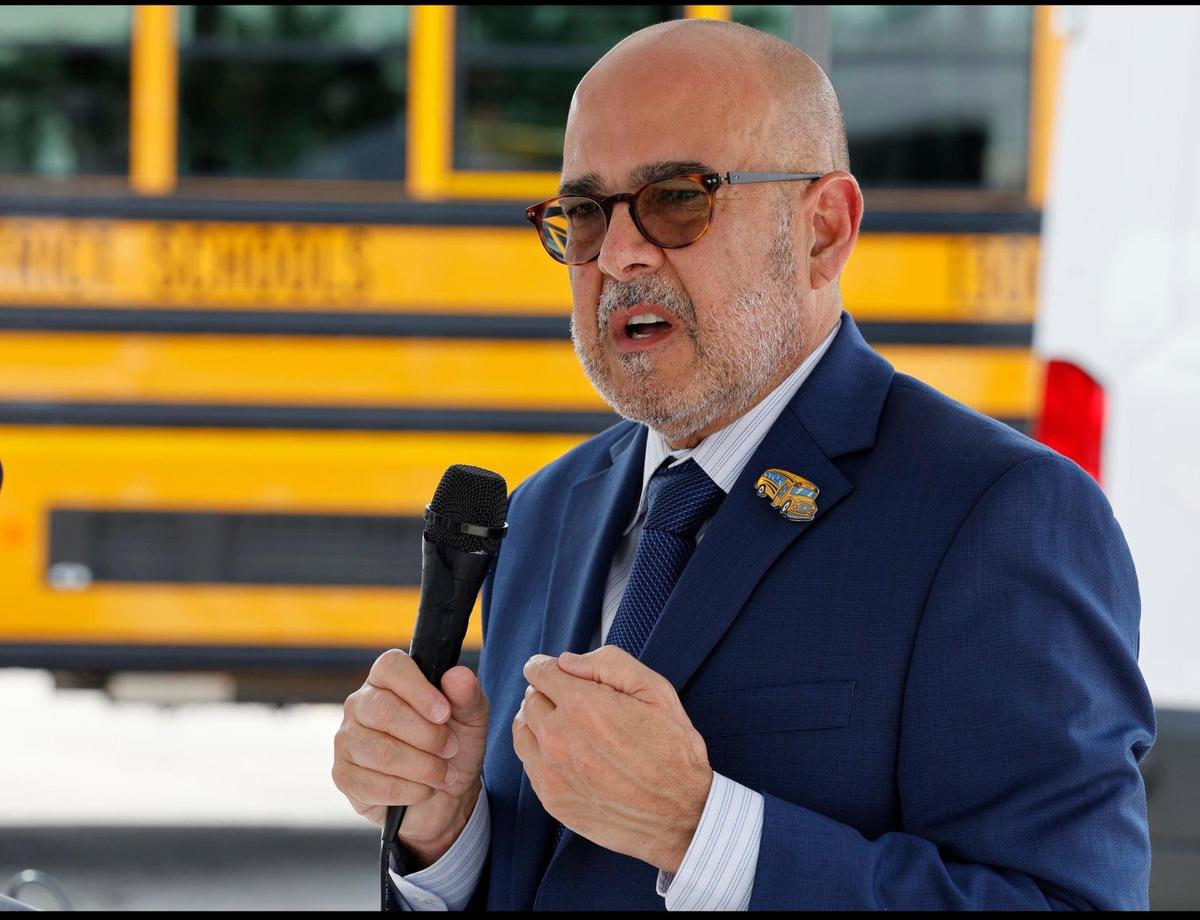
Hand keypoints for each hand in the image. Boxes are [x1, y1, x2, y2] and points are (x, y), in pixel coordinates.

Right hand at [332, 649, 488, 867]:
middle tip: (451, 749)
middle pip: (385, 710)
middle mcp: (360, 704)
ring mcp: (347, 740)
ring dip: (424, 768)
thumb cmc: (453, 748)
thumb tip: (458, 675)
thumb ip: (467, 695)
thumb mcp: (471, 720)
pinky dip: (410, 792)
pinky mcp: (344, 776)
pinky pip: (377, 785)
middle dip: (428, 736)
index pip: (391, 667)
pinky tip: (422, 790)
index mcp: (388, 679)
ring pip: (382, 752)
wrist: (445, 798)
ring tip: (443, 774)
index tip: (444, 713)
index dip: (419, 690)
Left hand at [512, 646, 712, 873]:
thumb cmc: (672, 751)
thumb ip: (609, 664)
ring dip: (536, 722)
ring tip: (560, 724)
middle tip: (568, 700)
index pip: (540, 672)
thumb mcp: (655, 691)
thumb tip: (568, 662)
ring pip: (522, 731)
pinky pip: (528, 764)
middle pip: (530, 699)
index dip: (546, 666)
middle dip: (546, 693)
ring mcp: (552, 772)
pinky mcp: (552, 799)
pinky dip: (539, 752)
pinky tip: (565, 754)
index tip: (554, 671)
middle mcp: (559, 738)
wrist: (681, 815)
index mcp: (583, 706)